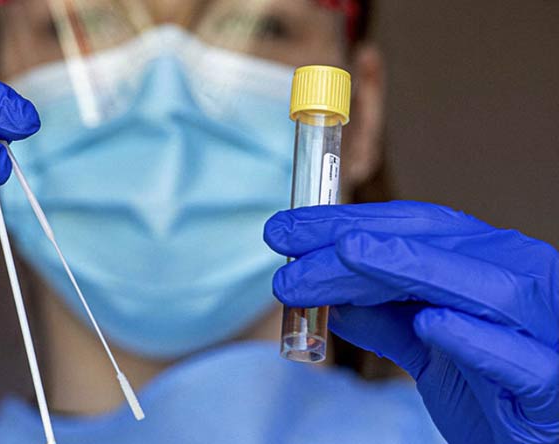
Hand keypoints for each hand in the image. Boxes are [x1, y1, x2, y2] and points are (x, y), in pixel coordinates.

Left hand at [264, 201, 557, 443]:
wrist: (541, 443)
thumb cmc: (491, 391)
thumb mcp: (425, 350)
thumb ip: (382, 319)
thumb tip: (327, 295)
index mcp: (485, 264)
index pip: (411, 227)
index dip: (346, 221)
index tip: (283, 229)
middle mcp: (518, 280)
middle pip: (435, 244)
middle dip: (355, 240)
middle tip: (286, 249)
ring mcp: (543, 329)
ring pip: (484, 287)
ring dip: (408, 268)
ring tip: (347, 255)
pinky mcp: (553, 384)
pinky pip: (521, 360)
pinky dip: (476, 339)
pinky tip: (428, 322)